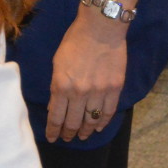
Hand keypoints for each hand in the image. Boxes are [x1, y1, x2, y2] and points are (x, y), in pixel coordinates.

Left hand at [46, 12, 126, 142]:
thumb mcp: (57, 63)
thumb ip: (56, 86)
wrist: (101, 28)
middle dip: (68, 133)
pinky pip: (108, 112)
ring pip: (91, 120)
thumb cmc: (74, 41)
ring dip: (85, 131)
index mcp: (61, 85)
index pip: (56, 116)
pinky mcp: (115, 88)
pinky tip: (98, 128)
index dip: (53, 130)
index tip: (52, 137)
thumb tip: (55, 106)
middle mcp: (80, 92)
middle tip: (66, 139)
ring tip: (82, 136)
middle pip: (73, 122)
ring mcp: (99, 92)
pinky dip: (102, 122)